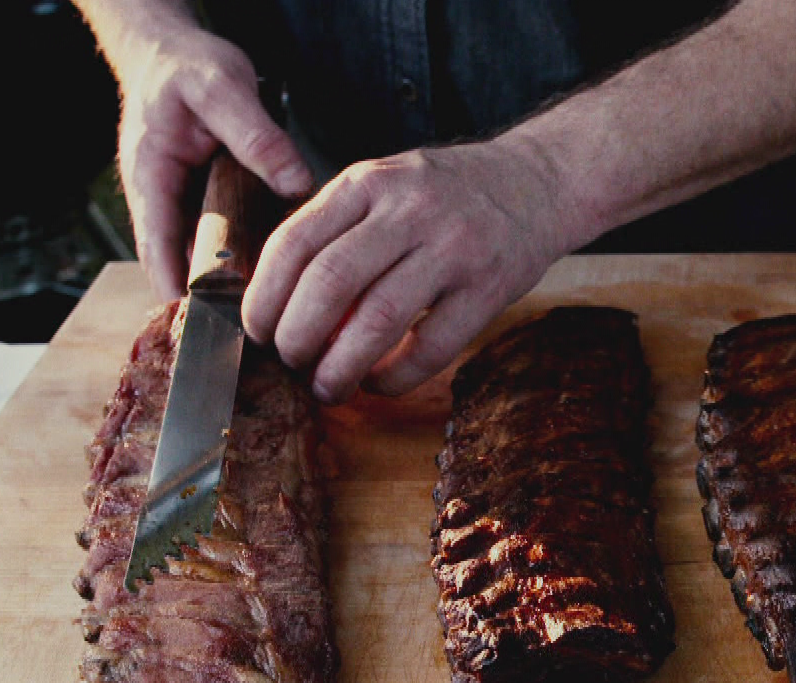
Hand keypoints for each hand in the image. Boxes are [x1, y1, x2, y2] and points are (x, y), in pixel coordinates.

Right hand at [114, 27, 313, 300]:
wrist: (171, 54)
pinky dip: (242, 259)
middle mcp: (159, 199)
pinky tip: (278, 277)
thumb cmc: (186, 67)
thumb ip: (257, 136)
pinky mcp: (200, 204)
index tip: (206, 323)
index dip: (179, 286)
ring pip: (200, 257)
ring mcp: (178, 205)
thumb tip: (295, 182)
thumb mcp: (222, 89)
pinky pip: (219, 241)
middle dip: (210, 299)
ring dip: (229, 285)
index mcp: (150, 176)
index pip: (158, 246)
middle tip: (252, 332)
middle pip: (179, 264)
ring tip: (269, 316)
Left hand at [242, 137, 578, 403]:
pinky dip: (395, 377)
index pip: (294, 242)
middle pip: (329, 283)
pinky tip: (380, 382)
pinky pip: (431, 348)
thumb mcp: (385, 185)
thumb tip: (277, 302)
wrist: (537, 182)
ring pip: (378, 320)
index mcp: (368, 182)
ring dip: (341, 367)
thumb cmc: (447, 195)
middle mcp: (409, 210)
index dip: (265, 296)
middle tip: (290, 362)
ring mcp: (453, 248)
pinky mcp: (489, 288)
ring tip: (327, 386)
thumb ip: (336, 229)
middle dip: (296, 337)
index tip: (258, 330)